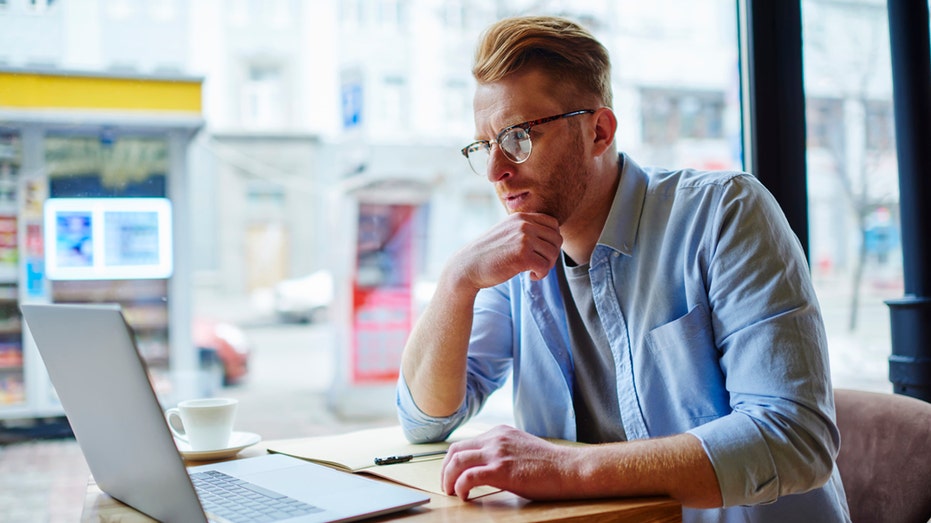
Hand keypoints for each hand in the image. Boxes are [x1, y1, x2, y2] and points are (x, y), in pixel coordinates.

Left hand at [441, 425, 575, 499]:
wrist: (568, 468)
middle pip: (455, 450)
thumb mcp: (520, 448)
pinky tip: (464, 496)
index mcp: (499, 433)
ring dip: (448, 479)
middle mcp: (495, 439)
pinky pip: (469, 477)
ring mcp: (497, 453)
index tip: (450, 475)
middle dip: (445, 470)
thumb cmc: (549, 464)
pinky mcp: (501, 470)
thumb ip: (502, 452)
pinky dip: (460, 487)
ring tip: (451, 493)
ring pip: (457, 461)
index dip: (452, 461)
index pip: (464, 443)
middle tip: (446, 485)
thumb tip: (486, 467)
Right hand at [454, 213, 561, 290]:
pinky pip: (545, 266)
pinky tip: (530, 276)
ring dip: (547, 266)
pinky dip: (541, 275)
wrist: (468, 267)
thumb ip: (525, 230)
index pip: (553, 224)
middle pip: (556, 239)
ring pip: (553, 253)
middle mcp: (523, 224)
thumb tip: (554, 238)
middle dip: (552, 255)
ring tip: (534, 271)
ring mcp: (523, 239)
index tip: (541, 253)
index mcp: (520, 217)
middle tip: (540, 265)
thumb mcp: (506, 233)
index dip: (552, 241)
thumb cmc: (488, 254)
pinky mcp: (523, 256)